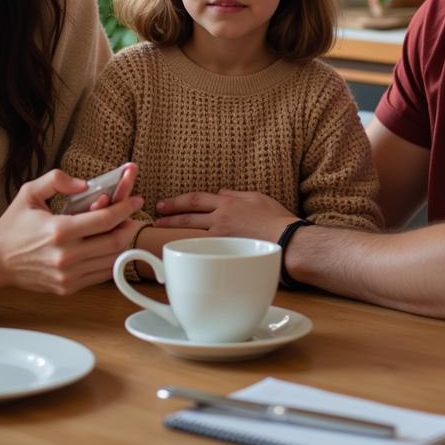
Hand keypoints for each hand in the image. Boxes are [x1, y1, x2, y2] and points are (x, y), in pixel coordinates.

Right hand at [0, 167, 143, 296]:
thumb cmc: (13, 225)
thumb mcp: (30, 192)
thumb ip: (57, 179)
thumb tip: (85, 184)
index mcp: (59, 230)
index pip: (105, 220)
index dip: (126, 208)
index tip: (136, 200)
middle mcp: (66, 256)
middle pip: (114, 242)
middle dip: (130, 226)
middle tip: (133, 215)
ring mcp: (68, 276)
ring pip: (111, 261)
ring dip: (123, 243)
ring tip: (123, 228)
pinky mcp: (67, 288)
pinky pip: (100, 275)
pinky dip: (111, 260)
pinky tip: (110, 247)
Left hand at [154, 190, 295, 241]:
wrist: (288, 240)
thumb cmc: (277, 219)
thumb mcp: (257, 198)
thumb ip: (236, 195)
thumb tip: (221, 194)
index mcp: (228, 202)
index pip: (197, 199)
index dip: (178, 201)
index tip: (164, 204)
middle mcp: (221, 217)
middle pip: (190, 213)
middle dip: (170, 214)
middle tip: (156, 215)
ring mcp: (222, 235)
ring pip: (192, 230)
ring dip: (174, 230)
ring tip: (160, 230)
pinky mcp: (226, 251)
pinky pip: (204, 246)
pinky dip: (190, 246)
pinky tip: (180, 250)